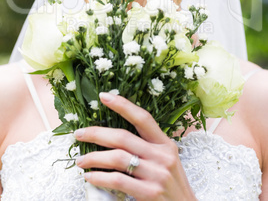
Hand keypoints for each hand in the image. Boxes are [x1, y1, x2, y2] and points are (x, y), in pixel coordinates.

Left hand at [74, 92, 195, 200]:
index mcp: (166, 144)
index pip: (143, 118)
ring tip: (80, 160)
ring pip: (117, 157)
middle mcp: (162, 156)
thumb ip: (147, 149)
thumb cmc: (170, 187)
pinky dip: (100, 177)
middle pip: (123, 137)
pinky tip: (90, 177)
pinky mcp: (150, 193)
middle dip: (97, 133)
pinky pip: (118, 180)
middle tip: (79, 133)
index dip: (123, 105)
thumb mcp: (165, 162)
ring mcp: (157, 175)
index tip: (104, 96)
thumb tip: (115, 139)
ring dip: (94, 157)